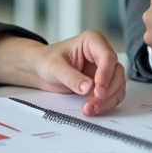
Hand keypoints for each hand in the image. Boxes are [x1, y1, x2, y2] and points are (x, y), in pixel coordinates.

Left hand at [0, 30, 126, 115]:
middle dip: (107, 91)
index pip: (107, 56)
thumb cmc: (42, 61)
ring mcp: (102, 68)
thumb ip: (70, 76)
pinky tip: (91, 110)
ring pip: (116, 85)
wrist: (35, 69)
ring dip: (107, 100)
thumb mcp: (52, 66)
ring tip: (90, 111)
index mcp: (92, 40)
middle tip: (92, 106)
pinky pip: (110, 94)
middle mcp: (100, 53)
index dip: (104, 74)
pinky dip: (104, 103)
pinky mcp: (100, 82)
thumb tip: (86, 87)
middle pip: (115, 73)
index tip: (96, 90)